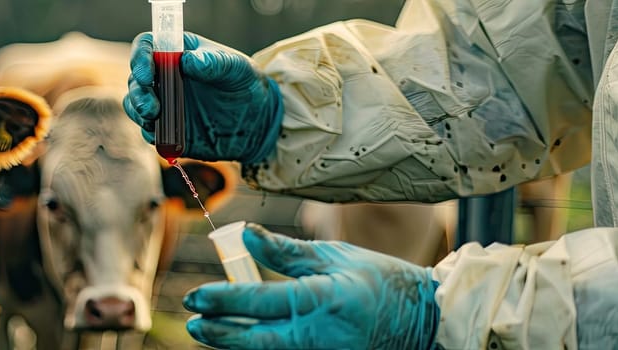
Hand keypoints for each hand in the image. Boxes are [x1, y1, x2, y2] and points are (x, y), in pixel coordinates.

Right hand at [123, 32, 283, 163]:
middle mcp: (164, 76)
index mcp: (177, 52)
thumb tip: (188, 61)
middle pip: (136, 78)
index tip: (146, 75)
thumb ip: (214, 63)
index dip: (140, 58)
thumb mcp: (237, 69)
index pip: (147, 47)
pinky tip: (162, 136)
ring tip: (154, 119)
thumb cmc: (246, 84)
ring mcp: (163, 103)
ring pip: (135, 104)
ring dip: (138, 112)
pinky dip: (151, 133)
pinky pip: (150, 131)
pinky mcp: (166, 128)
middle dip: (138, 93)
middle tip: (152, 107)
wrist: (257, 121)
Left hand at [183, 224, 439, 349]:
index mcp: (324, 299)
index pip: (262, 301)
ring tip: (208, 331)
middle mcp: (322, 335)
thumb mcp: (335, 256)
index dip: (224, 300)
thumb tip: (244, 235)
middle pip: (257, 340)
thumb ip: (286, 252)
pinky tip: (243, 341)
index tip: (194, 297)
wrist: (424, 322)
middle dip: (220, 333)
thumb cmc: (379, 280)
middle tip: (193, 322)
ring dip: (235, 345)